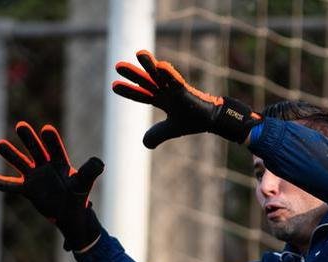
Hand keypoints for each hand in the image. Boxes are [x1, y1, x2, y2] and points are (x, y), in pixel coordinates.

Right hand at [0, 121, 103, 250]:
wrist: (70, 212)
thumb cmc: (78, 195)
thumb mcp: (84, 183)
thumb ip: (89, 171)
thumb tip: (99, 162)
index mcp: (60, 161)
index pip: (55, 148)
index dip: (51, 140)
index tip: (46, 129)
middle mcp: (45, 165)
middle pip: (35, 149)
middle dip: (29, 139)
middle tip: (21, 126)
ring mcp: (35, 176)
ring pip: (21, 162)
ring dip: (10, 154)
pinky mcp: (28, 189)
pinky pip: (13, 186)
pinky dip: (2, 184)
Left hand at [112, 50, 260, 148]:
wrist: (212, 121)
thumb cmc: (194, 120)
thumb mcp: (172, 130)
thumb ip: (157, 135)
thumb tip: (144, 144)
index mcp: (162, 100)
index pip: (141, 94)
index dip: (129, 90)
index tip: (114, 86)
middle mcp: (166, 92)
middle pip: (146, 81)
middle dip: (133, 74)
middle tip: (117, 66)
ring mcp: (176, 90)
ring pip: (160, 75)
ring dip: (149, 65)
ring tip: (139, 53)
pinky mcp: (187, 92)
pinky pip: (177, 81)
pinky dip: (169, 74)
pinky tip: (160, 66)